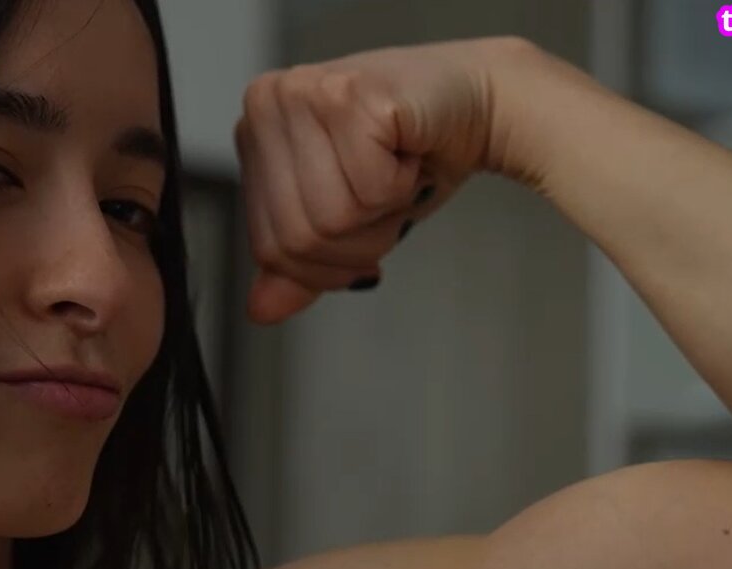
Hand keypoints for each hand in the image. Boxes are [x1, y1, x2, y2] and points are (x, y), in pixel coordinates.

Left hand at [234, 38, 517, 323]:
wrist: (477, 104)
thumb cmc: (411, 156)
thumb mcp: (346, 221)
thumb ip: (300, 263)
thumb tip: (261, 311)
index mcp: (254, 133)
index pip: (268, 247)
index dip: (325, 265)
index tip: (364, 229)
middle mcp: (265, 104)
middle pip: (298, 239)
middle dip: (359, 242)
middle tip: (388, 198)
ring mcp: (303, 93)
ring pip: (330, 219)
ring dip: (383, 215)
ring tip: (398, 173)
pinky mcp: (348, 94)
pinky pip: (368, 191)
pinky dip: (402, 186)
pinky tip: (409, 150)